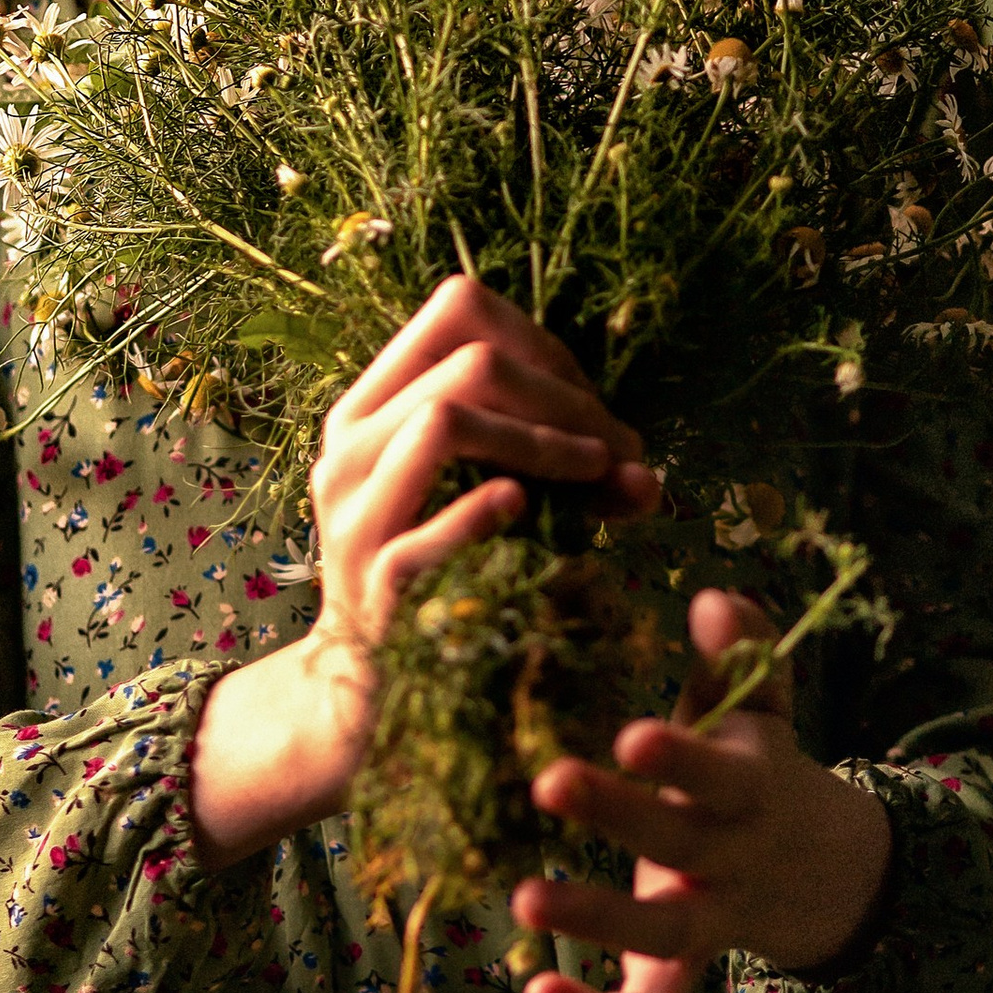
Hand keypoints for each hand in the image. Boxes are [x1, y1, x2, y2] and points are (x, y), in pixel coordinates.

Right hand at [310, 272, 661, 660]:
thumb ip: (569, 474)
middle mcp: (349, 446)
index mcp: (372, 404)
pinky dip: (484, 508)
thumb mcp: (502, 501)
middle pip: (469, 362)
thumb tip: (644, 472)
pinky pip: (427, 527)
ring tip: (596, 476)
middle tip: (618, 454)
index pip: (459, 309)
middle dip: (566, 399)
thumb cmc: (448, 570)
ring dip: (542, 441)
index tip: (590, 406)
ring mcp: (353, 513)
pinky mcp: (371, 582)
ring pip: (443, 419)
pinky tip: (525, 509)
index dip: (542, 343)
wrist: (372, 684)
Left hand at [509, 587, 894, 992]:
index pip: (723, 775)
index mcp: (752, 787)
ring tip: (523, 900)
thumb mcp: (763, 703)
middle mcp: (730, 858)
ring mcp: (705, 920)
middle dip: (617, 814)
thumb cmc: (758, 761)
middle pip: (681, 843)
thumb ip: (745, 651)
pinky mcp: (678, 971)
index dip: (683, 760)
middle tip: (547, 781)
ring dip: (596, 920)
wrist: (816, 869)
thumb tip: (712, 597)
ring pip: (662, 937)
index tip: (629, 736)